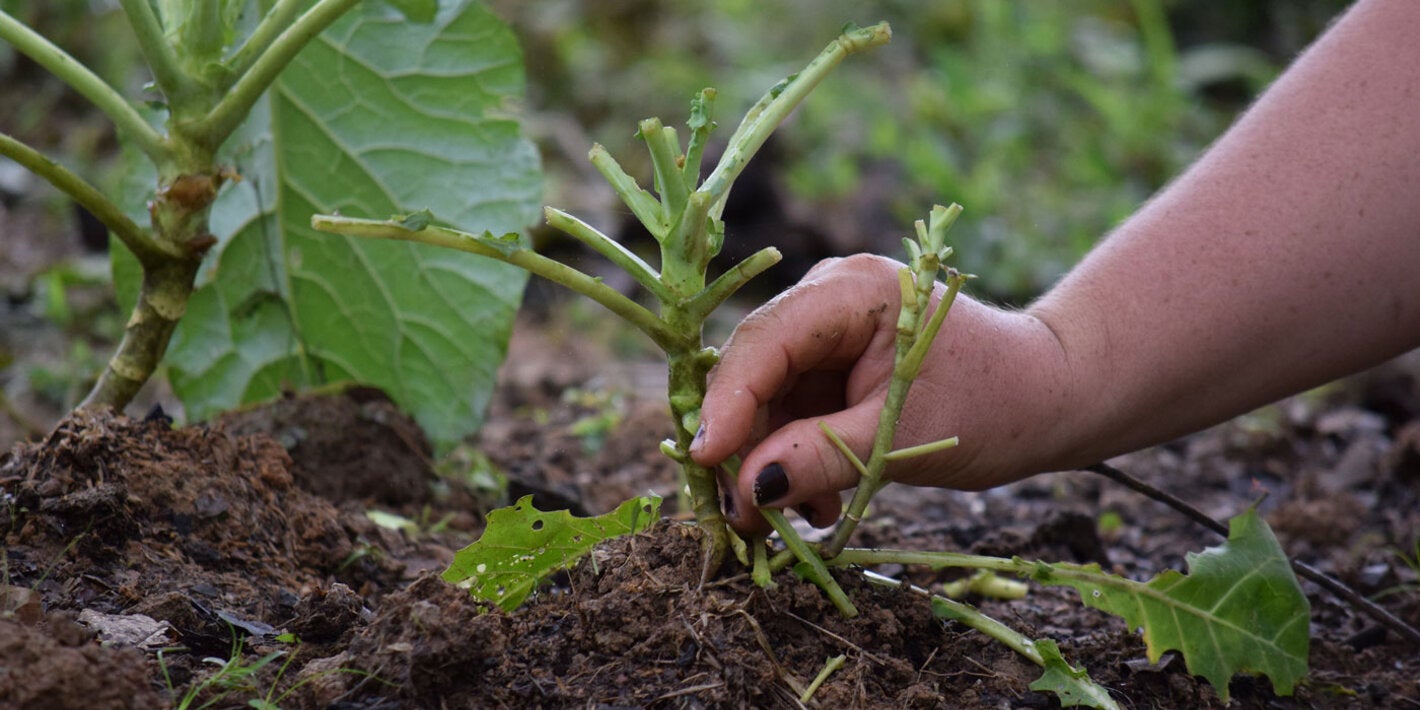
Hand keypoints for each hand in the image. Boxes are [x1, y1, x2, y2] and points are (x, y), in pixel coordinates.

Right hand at [691, 254, 1073, 533]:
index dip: (728, 402)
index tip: (704, 460)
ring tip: (787, 521)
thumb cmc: (993, 404)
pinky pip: (793, 407)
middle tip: (739, 514)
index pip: (765, 342)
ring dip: (770, 459)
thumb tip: (747, 492)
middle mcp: (831, 296)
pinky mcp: (834, 361)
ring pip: (768, 395)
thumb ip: (819, 459)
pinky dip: (794, 455)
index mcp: (852, 292)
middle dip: (743, 442)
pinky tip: (814, 503)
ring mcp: (830, 327)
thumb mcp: (899, 440)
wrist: (1047, 397)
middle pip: (756, 367)